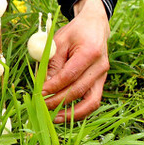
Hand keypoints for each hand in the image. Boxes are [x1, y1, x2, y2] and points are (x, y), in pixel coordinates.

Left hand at [42, 0, 110, 122]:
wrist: (95, 26)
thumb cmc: (74, 32)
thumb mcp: (59, 41)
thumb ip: (51, 62)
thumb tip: (43, 84)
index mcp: (90, 52)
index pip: (70, 75)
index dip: (54, 86)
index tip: (39, 92)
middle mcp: (100, 66)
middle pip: (79, 90)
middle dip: (59, 101)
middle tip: (42, 105)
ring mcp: (103, 76)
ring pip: (91, 102)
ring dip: (72, 113)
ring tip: (54, 118)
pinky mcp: (101, 83)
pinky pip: (93, 101)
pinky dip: (80, 111)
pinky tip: (65, 114)